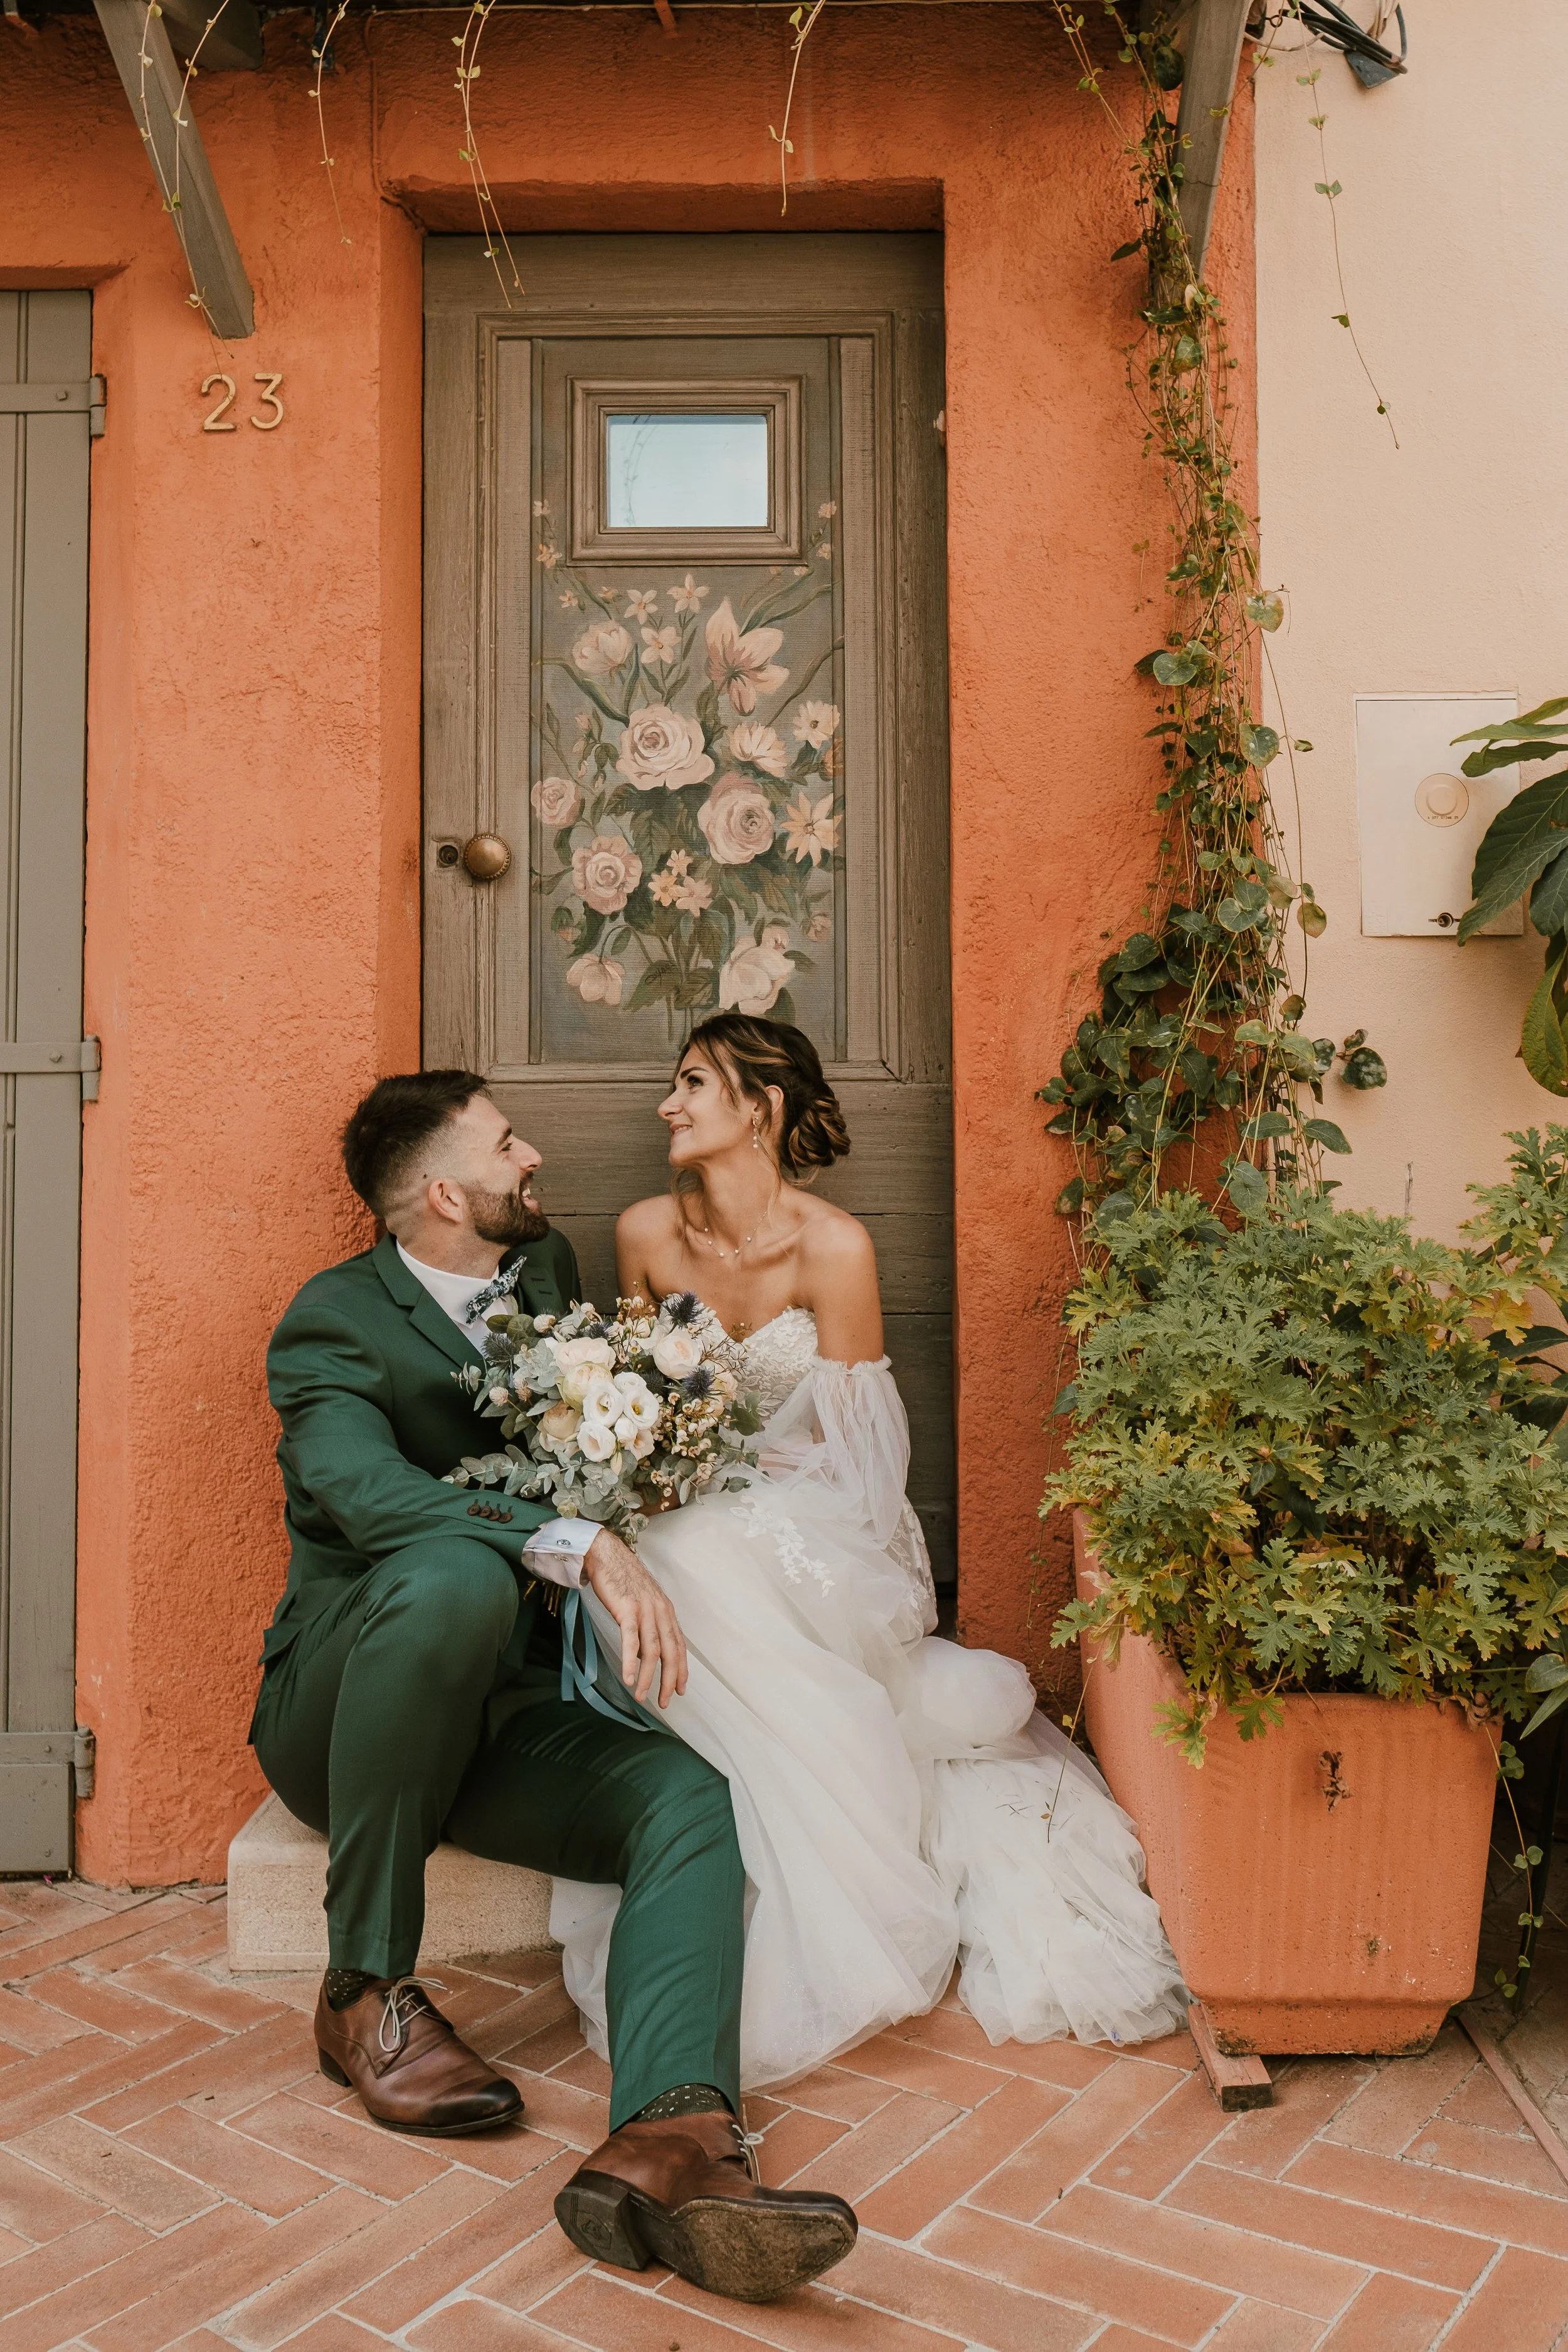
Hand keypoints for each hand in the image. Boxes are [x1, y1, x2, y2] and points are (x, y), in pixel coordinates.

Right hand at [584, 1528, 687, 1708]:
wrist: (607, 1554)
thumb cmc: (622, 1580)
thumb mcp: (642, 1604)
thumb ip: (647, 1627)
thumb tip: (643, 1657)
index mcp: (666, 1611)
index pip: (679, 1646)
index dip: (681, 1670)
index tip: (680, 1690)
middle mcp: (660, 1611)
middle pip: (670, 1653)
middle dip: (669, 1680)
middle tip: (664, 1701)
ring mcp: (645, 1610)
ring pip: (652, 1651)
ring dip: (648, 1677)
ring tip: (642, 1696)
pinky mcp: (627, 1609)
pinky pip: (631, 1640)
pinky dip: (630, 1662)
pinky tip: (629, 1678)